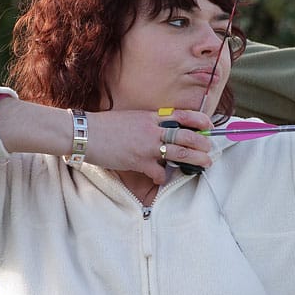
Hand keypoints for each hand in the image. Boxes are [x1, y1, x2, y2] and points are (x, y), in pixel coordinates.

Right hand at [87, 109, 213, 183]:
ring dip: (196, 160)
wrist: (84, 133)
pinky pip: (159, 172)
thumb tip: (165, 128)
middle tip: (210, 149)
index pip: (184, 115)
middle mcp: (153, 130)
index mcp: (152, 116)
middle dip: (204, 144)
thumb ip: (150, 122)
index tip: (209, 126)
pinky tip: (162, 178)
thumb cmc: (106, 125)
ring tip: (205, 164)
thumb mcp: (133, 116)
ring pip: (181, 154)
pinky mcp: (139, 162)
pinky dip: (163, 177)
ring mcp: (147, 146)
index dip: (201, 121)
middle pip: (188, 136)